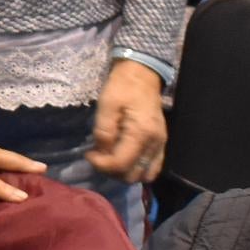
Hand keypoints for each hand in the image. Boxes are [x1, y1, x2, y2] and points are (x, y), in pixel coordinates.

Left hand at [88, 58, 168, 183]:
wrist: (142, 75)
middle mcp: (154, 144)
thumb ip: (103, 131)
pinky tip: (123, 160)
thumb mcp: (106, 104)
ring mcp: (160, 145)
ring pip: (143, 175)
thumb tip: (101, 153)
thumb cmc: (122, 87)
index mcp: (141, 134)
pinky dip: (137, 170)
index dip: (101, 165)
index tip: (88, 154)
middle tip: (98, 157)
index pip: (120, 164)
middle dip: (111, 171)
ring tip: (109, 159)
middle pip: (132, 175)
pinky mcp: (160, 144)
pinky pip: (152, 168)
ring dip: (124, 173)